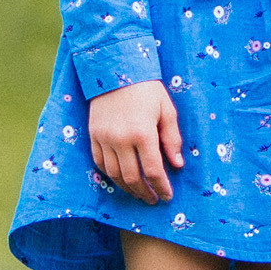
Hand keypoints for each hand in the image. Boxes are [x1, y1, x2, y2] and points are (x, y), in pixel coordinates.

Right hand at [88, 80, 182, 201]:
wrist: (116, 70)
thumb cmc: (147, 89)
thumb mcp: (166, 110)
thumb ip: (172, 139)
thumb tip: (177, 165)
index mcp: (143, 133)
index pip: (154, 170)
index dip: (162, 187)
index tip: (167, 196)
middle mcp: (121, 140)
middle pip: (133, 178)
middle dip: (145, 193)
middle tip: (153, 199)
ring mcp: (104, 139)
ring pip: (115, 175)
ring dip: (128, 188)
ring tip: (139, 193)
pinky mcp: (93, 136)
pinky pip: (100, 163)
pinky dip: (111, 175)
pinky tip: (121, 179)